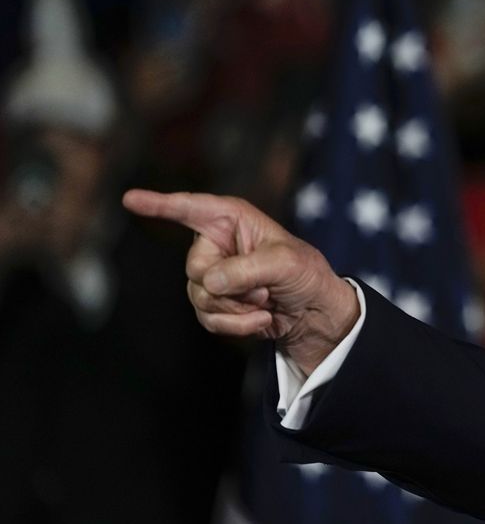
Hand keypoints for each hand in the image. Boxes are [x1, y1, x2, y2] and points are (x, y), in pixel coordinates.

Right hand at [122, 189, 358, 373]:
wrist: (314, 313)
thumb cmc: (306, 274)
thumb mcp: (286, 263)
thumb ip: (246, 269)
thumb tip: (209, 282)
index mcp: (231, 219)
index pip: (190, 208)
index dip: (159, 204)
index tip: (130, 199)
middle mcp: (216, 243)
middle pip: (195, 268)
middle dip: (230, 286)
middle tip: (264, 288)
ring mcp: (212, 275)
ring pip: (199, 297)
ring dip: (236, 308)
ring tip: (265, 302)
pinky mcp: (214, 303)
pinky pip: (207, 318)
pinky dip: (236, 324)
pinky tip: (261, 319)